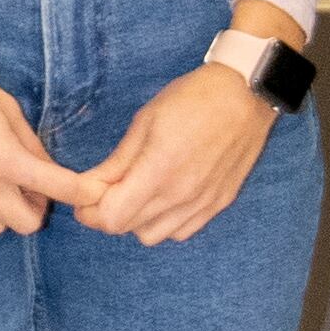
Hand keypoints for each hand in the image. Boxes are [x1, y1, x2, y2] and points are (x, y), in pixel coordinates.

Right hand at [0, 12, 85, 236]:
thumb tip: (47, 167)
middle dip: (35, 209)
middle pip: (25, 224)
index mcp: (7, 160)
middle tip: (31, 190)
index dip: (81, 193)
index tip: (90, 193)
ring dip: (2, 212)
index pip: (58, 189)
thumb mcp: (5, 106)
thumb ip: (29, 142)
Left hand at [67, 21, 293, 243]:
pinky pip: (180, 232)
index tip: (83, 198)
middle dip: (107, 213)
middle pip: (128, 228)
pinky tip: (164, 197)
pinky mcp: (218, 205)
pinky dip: (164, 222)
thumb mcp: (145, 122)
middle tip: (104, 191)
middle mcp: (182, 196)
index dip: (90, 212)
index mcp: (159, 171)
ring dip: (135, 220)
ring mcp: (203, 204)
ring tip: (136, 192)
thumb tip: (89, 188)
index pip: (112, 218)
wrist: (246, 95)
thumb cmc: (193, 99)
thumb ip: (117, 163)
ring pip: (152, 236)